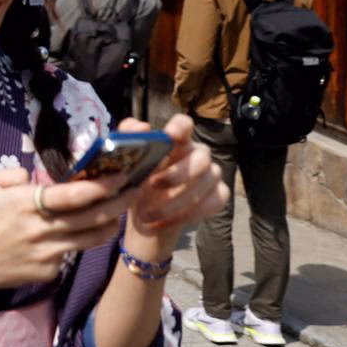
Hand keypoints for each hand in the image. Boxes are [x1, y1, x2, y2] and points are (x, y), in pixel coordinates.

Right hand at [0, 167, 128, 295]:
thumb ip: (13, 175)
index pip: (71, 195)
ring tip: (120, 212)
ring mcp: (47, 254)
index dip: (99, 186)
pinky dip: (79, 242)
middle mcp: (41, 230)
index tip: (119, 176)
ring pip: (91, 239)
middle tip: (135, 190)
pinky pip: (71, 253)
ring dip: (110, 224)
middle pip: (91, 217)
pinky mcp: (49, 271)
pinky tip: (82, 233)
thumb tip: (37, 178)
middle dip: (118, 202)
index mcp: (25, 204)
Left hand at [117, 115, 228, 239]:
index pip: (184, 124)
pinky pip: (214, 202)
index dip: (180, 127)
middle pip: (200, 157)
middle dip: (177, 174)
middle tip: (152, 186)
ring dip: (174, 202)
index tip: (170, 135)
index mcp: (175, 141)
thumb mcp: (126, 166)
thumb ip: (128, 141)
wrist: (146, 215)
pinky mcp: (219, 194)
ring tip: (147, 215)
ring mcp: (212, 174)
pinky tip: (166, 222)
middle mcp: (198, 153)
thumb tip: (141, 127)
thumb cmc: (137, 183)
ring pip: (205, 184)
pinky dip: (189, 214)